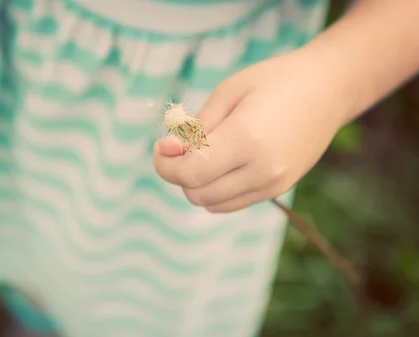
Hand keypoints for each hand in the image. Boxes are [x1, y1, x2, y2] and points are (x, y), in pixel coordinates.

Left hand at [153, 51, 349, 212]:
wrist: (328, 89)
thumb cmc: (273, 82)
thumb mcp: (228, 91)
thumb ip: (197, 127)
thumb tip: (170, 152)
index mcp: (247, 139)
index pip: (191, 173)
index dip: (165, 164)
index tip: (161, 145)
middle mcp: (262, 169)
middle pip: (197, 193)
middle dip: (178, 173)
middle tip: (180, 146)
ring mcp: (273, 184)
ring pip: (212, 204)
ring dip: (196, 184)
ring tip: (204, 153)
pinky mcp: (278, 189)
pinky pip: (231, 203)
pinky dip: (215, 190)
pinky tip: (221, 163)